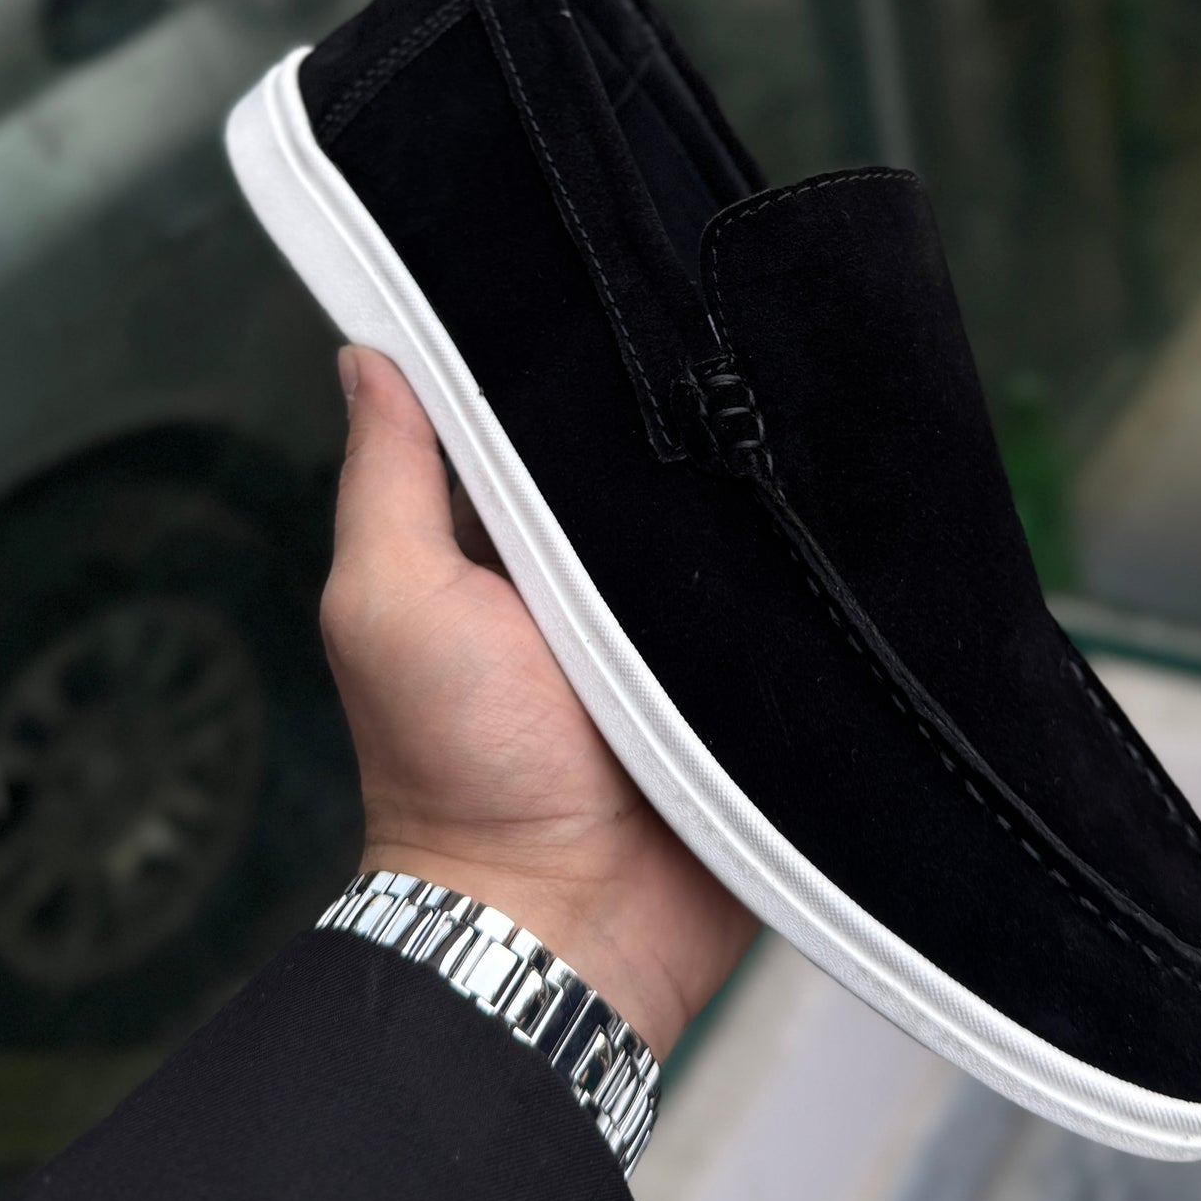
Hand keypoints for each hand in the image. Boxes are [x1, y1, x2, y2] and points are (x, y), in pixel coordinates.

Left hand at [319, 347, 756, 1058]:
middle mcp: (588, 573)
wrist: (566, 923)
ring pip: (726, 519)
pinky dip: (806, 565)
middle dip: (675, 414)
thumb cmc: (452, 769)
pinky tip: (835, 504)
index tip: (605, 278)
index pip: (535, 414)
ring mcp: (675, 625)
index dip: (558, 353)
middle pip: (640, 460)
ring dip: (749, 486)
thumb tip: (365, 351)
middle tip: (722, 337)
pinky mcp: (751, 677)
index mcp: (499, 541)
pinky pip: (792, 599)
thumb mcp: (389, 604)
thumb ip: (385, 482)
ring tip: (794, 404)